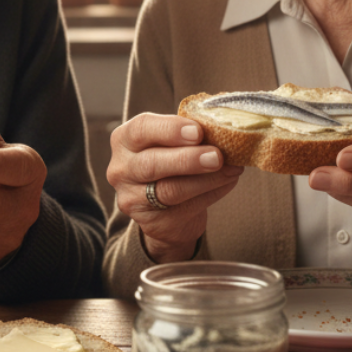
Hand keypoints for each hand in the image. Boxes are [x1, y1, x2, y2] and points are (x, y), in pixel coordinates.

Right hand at [107, 113, 242, 263]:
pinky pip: (184, 209)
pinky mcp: (150, 222)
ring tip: (230, 169)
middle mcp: (121, 169)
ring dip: (205, 179)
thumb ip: (187, 135)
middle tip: (216, 156)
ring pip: (169, 190)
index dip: (170, 129)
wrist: (164, 207)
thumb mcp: (170, 142)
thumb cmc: (170, 161)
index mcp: (124, 140)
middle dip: (187, 159)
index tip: (198, 131)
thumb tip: (223, 131)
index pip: (141, 129)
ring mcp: (132, 198)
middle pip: (151, 163)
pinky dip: (211, 194)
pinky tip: (227, 182)